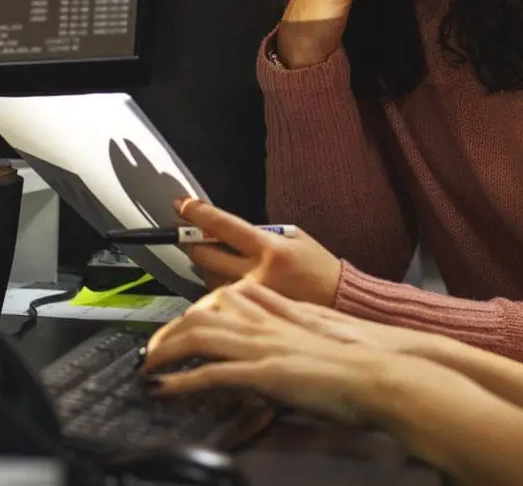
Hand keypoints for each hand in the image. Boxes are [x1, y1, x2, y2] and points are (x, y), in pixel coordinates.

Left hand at [144, 280, 409, 427]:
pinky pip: (213, 374)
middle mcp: (267, 325)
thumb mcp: (321, 330)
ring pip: (200, 337)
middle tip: (151, 349)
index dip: (197, 310)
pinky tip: (164, 389)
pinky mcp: (265, 374)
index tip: (179, 324)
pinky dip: (182, 382)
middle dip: (170, 331)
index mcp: (280, 313)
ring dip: (166, 352)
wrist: (380, 373)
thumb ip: (294, 321)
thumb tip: (274, 320)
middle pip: (204, 315)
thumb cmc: (359, 359)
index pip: (227, 299)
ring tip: (146, 367)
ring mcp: (264, 347)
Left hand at [178, 198, 340, 305]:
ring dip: (206, 268)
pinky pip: (221, 301)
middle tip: (188, 235)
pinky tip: (227, 288)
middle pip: (205, 254)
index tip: (181, 204)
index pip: (223, 224)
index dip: (197, 213)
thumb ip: (259, 233)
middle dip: (192, 241)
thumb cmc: (318, 267)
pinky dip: (217, 291)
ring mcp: (251, 298)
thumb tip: (222, 229)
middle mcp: (257, 273)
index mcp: (270, 247)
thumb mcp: (294, 238)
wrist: (341, 302)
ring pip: (207, 280)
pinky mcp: (249, 316)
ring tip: (217, 262)